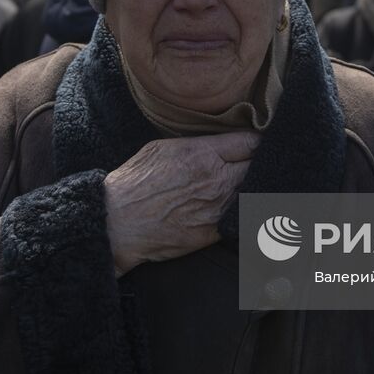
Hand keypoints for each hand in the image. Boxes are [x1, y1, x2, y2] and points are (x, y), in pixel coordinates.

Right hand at [104, 131, 258, 274]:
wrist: (116, 223)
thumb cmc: (134, 182)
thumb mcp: (161, 147)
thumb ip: (197, 144)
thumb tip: (219, 141)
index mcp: (205, 155)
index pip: (251, 142)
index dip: (256, 142)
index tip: (255, 144)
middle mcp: (217, 181)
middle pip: (257, 167)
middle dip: (256, 165)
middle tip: (251, 164)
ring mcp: (218, 209)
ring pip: (250, 194)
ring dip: (248, 189)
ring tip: (239, 186)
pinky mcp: (214, 233)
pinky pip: (237, 219)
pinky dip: (239, 213)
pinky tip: (231, 210)